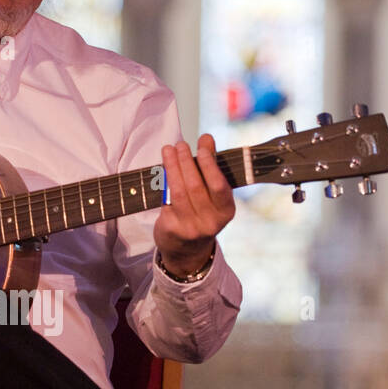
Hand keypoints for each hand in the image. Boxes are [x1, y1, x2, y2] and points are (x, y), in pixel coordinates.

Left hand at [154, 133, 234, 276]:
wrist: (187, 250)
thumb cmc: (202, 213)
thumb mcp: (213, 196)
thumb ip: (211, 167)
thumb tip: (207, 138)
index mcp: (226, 212)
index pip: (219, 185)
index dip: (209, 163)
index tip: (201, 144)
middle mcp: (210, 222)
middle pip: (195, 186)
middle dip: (186, 161)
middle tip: (180, 144)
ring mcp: (190, 227)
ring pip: (178, 192)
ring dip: (172, 167)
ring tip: (169, 150)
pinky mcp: (172, 229)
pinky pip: (166, 200)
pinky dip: (163, 182)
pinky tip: (161, 169)